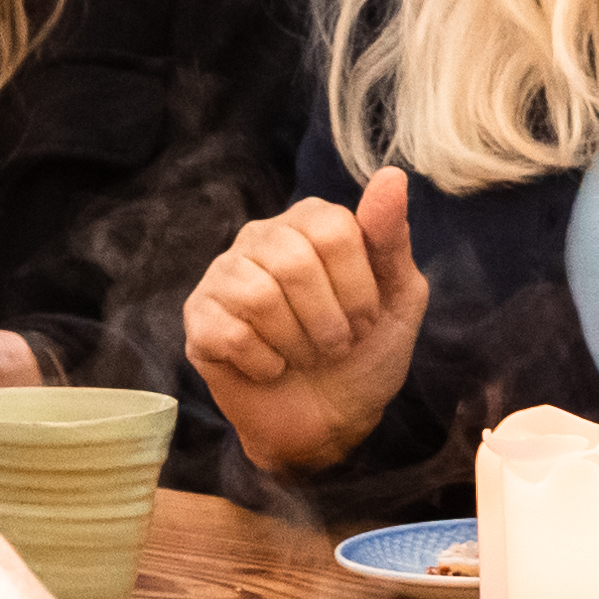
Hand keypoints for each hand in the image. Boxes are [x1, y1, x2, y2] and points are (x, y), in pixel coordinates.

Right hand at [183, 168, 431, 475]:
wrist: (328, 423)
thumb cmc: (364, 355)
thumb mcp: (398, 299)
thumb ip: (390, 239)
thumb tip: (392, 176)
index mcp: (309, 221)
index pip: (334, 229)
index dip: (358, 288)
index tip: (366, 320)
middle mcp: (260, 238)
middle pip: (294, 262)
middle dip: (328, 321)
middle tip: (334, 346)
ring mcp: (224, 277)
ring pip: (259, 297)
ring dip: (297, 344)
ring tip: (303, 357)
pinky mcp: (199, 321)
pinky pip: (231, 334)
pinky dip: (265, 364)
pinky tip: (272, 369)